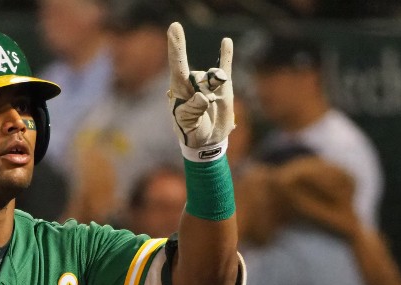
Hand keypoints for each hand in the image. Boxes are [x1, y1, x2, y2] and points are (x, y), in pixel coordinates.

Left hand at [167, 22, 234, 158]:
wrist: (207, 141)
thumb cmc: (192, 132)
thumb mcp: (188, 125)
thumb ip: (193, 111)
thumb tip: (203, 96)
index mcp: (178, 90)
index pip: (177, 64)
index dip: (176, 46)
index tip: (174, 27)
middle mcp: (191, 83)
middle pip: (200, 75)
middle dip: (205, 89)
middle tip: (204, 106)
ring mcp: (207, 84)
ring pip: (215, 77)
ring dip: (216, 87)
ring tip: (212, 104)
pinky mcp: (222, 88)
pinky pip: (225, 68)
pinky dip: (226, 55)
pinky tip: (226, 42)